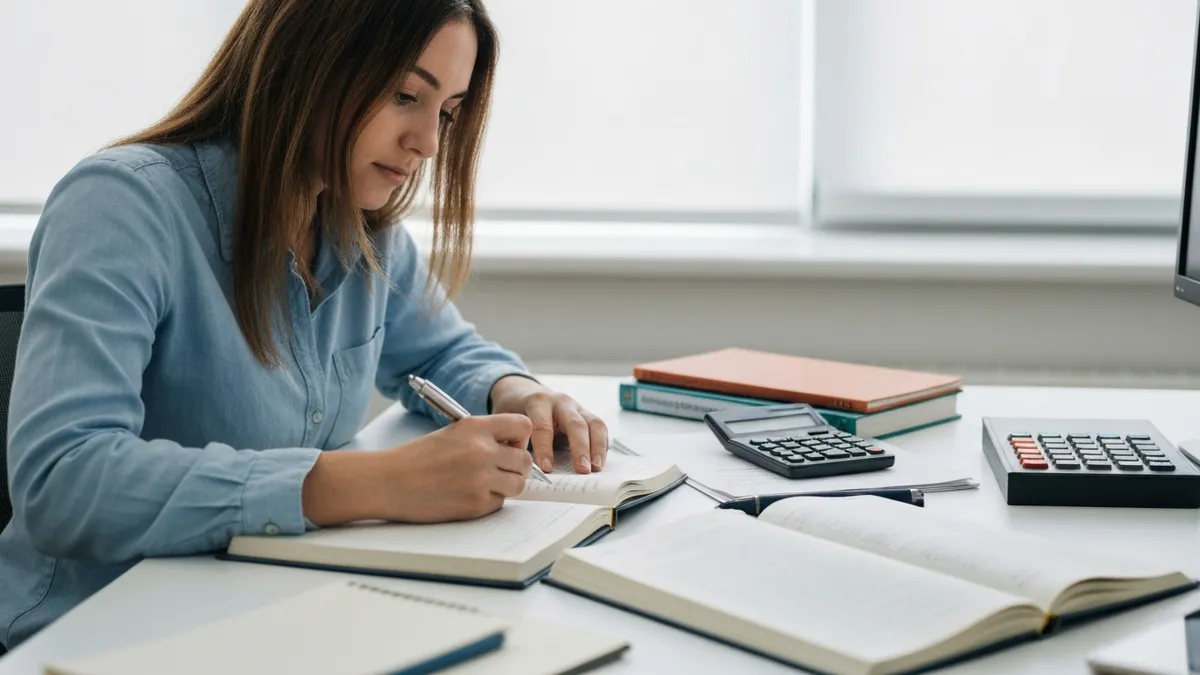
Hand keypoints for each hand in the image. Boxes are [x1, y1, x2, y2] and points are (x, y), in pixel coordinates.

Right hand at [302, 414, 532, 524]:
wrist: (388, 482)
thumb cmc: (416, 458)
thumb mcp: (452, 433)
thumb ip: (483, 437)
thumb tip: (514, 448)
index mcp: (476, 427)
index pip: (523, 426)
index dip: (520, 438)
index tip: (510, 446)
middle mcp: (482, 451)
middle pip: (525, 460)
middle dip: (515, 467)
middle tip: (498, 470)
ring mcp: (480, 479)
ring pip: (517, 484)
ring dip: (505, 486)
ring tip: (482, 484)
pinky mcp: (475, 504)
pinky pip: (499, 503)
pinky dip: (487, 502)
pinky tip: (466, 495)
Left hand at [488, 375, 608, 474]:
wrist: (523, 391)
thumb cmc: (514, 411)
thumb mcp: (507, 420)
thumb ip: (511, 440)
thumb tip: (516, 469)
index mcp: (537, 401)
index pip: (543, 426)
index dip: (545, 448)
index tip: (547, 469)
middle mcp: (560, 401)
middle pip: (575, 423)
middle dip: (579, 448)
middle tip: (582, 471)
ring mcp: (576, 407)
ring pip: (593, 424)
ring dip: (596, 448)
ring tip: (596, 468)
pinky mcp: (586, 414)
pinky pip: (599, 428)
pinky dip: (601, 446)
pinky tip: (599, 463)